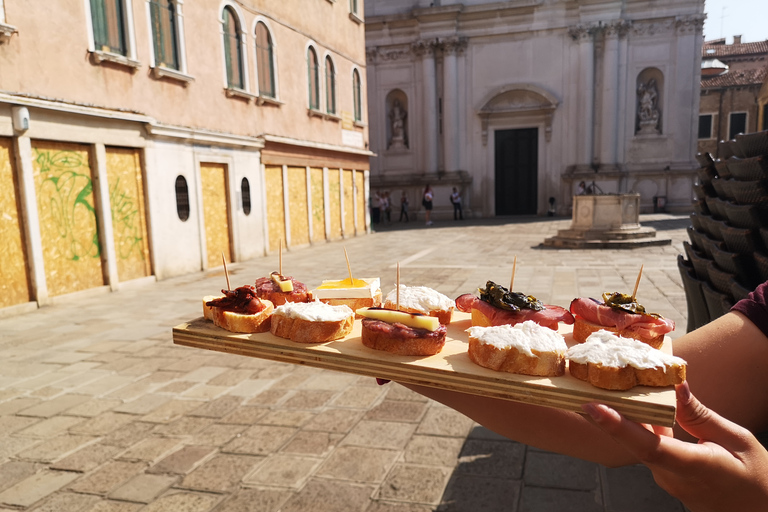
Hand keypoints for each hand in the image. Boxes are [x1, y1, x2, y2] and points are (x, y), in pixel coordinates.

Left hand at [583, 382, 767, 511]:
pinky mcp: (666, 475)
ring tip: (604, 388)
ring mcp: (666, 478)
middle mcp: (671, 476)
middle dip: (608, 415)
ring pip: (639, 443)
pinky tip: (633, 405)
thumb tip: (677, 387)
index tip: (592, 407)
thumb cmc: (755, 479)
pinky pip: (649, 447)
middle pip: (634, 441)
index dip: (617, 427)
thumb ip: (702, 416)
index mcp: (692, 467)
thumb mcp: (738, 441)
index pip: (647, 446)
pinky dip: (640, 427)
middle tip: (583, 388)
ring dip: (623, 418)